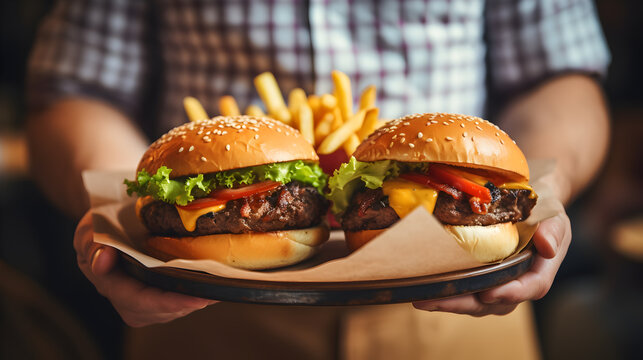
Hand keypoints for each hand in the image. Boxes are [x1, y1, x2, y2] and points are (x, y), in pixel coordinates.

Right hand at [74, 212, 216, 326]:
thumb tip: (102, 260)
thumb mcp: (90, 228)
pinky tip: (216, 287)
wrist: (113, 220)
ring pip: (170, 309)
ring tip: (216, 291)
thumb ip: (91, 244)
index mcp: (108, 283)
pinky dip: (196, 294)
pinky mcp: (160, 293)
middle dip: (185, 304)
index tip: (193, 298)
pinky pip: (178, 301)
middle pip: (157, 311)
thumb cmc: (101, 224)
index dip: (165, 302)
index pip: (136, 300)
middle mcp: (126, 298)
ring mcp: (144, 298)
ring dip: (193, 300)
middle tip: (211, 295)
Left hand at [413, 212, 570, 315]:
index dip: (511, 293)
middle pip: (493, 303)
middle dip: (464, 304)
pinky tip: (422, 290)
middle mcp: (517, 284)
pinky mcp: (479, 280)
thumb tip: (548, 247)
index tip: (489, 294)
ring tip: (421, 299)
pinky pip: (463, 292)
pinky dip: (444, 293)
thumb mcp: (554, 216)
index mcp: (539, 271)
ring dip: (447, 303)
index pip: (531, 288)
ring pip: (474, 302)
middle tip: (437, 301)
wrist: (530, 206)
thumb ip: (553, 231)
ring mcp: (496, 284)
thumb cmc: (543, 211)